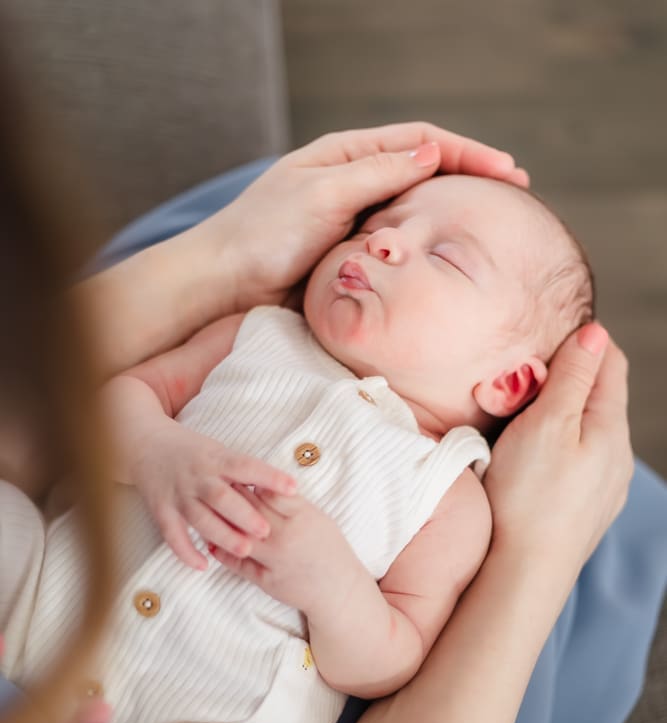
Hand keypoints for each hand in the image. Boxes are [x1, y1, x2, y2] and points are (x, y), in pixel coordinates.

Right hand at [132, 425, 296, 568]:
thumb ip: (244, 471)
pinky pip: (172, 534)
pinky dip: (186, 551)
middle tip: (265, 531)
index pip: (245, 466)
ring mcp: (177, 494)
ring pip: (199, 518)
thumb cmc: (193, 452)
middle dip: (244, 515)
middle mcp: (196, 476)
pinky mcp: (161, 510)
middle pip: (221, 497)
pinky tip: (204, 565)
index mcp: (216, 459)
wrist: (145, 445)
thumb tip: (282, 488)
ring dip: (221, 535)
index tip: (292, 488)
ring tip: (244, 550)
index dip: (269, 477)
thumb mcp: (219, 452)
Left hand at [198, 122, 528, 311]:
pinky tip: (446, 257)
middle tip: (515, 194)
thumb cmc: (263, 233)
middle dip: (469, 179)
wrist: (225, 285)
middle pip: (423, 173)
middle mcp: (353, 184)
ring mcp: (353, 222)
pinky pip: (396, 247)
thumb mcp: (324, 195)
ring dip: (451, 214)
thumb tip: (431, 154)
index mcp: (346, 155)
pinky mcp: (349, 257)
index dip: (467, 152)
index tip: (507, 170)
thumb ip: (377, 174)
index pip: (419, 142)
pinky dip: (425, 248)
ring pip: (413, 212)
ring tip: (492, 224)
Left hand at [209, 488, 362, 617]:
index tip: (239, 475)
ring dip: (222, 523)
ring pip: (238, 535)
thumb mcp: (317, 518)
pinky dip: (222, 552)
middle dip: (232, 497)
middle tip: (218, 487)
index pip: (267, 490)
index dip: (251, 481)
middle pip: (250, 510)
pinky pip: (237, 563)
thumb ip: (291, 503)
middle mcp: (286, 536)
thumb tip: (263, 485)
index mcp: (301, 516)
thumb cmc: (329, 549)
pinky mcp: (266, 580)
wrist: (337, 589)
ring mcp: (274, 559)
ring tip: (210, 512)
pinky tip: (212, 542)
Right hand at [484, 323, 631, 572]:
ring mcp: (605, 488)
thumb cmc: (528, 497)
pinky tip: (533, 461)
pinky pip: (578, 464)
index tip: (545, 341)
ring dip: (561, 417)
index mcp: (611, 428)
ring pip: (588, 433)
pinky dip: (558, 449)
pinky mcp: (586, 511)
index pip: (611, 363)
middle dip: (567, 380)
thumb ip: (572, 378)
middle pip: (600, 398)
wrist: (523, 574)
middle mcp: (617, 457)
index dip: (582, 343)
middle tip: (523, 381)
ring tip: (523, 419)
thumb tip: (595, 334)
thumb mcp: (547, 424)